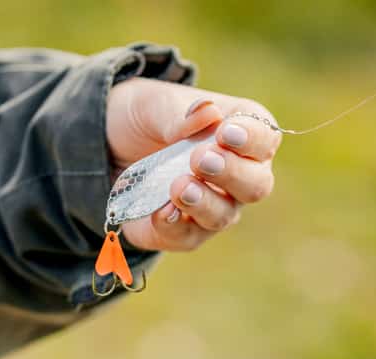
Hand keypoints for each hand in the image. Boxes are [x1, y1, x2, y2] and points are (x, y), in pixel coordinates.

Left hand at [106, 77, 280, 251]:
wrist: (109, 147)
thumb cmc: (148, 119)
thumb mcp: (155, 106)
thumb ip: (181, 113)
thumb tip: (207, 112)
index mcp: (242, 134)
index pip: (265, 138)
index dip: (252, 137)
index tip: (226, 132)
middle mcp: (237, 176)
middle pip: (256, 184)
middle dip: (232, 173)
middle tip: (201, 160)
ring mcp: (213, 207)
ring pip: (224, 215)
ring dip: (203, 202)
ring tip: (179, 187)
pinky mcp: (183, 232)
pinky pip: (187, 236)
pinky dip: (174, 225)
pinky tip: (161, 212)